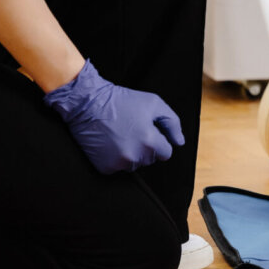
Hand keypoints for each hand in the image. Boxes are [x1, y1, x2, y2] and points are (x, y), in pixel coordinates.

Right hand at [43, 59, 185, 173]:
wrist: (89, 104)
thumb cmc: (122, 101)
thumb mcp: (153, 103)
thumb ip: (172, 123)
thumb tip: (179, 142)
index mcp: (149, 142)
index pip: (166, 153)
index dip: (159, 141)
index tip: (149, 131)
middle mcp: (134, 156)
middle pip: (150, 159)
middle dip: (146, 147)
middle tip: (132, 129)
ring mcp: (118, 164)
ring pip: (134, 164)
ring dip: (131, 153)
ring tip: (121, 134)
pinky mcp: (104, 167)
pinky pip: (118, 167)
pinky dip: (116, 158)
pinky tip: (110, 142)